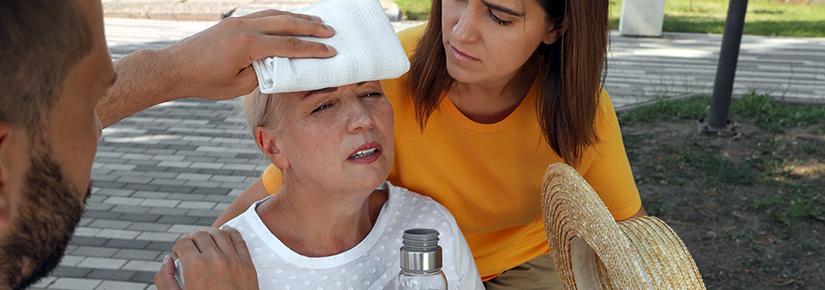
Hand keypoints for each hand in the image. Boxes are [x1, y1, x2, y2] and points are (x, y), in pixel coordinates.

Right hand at [154, 227, 257, 289]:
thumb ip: (165, 280)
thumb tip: (167, 260)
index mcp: (196, 267)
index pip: (183, 242)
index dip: (177, 247)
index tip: (179, 255)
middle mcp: (215, 259)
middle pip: (200, 235)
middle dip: (191, 240)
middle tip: (190, 249)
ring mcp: (234, 260)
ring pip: (219, 233)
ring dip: (209, 234)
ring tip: (205, 243)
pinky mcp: (247, 264)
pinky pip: (238, 239)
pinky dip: (228, 233)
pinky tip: (223, 236)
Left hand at [159, 9, 335, 99]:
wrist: (175, 68)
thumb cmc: (205, 82)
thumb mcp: (239, 85)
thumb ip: (263, 72)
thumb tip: (281, 64)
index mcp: (248, 44)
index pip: (289, 45)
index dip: (312, 49)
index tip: (331, 51)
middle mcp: (245, 27)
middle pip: (287, 24)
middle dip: (312, 27)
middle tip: (331, 31)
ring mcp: (238, 21)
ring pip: (276, 14)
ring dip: (299, 18)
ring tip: (318, 21)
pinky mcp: (233, 22)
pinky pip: (264, 15)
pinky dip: (281, 16)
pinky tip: (291, 19)